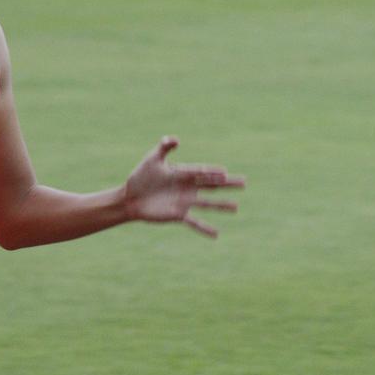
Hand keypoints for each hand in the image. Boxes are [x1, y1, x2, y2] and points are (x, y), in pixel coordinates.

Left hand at [124, 136, 244, 237]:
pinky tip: (216, 234)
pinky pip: (194, 223)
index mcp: (183, 173)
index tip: (225, 172)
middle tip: (244, 182)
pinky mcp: (178, 214)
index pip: (202, 172)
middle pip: (211, 185)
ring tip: (236, 207)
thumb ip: (164, 147)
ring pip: (207, 203)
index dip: (213, 172)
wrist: (130, 198)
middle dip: (227, 184)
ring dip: (221, 206)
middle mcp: (187, 187)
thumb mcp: (152, 159)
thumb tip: (175, 139)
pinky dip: (204, 228)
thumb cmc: (141, 176)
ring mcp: (184, 202)